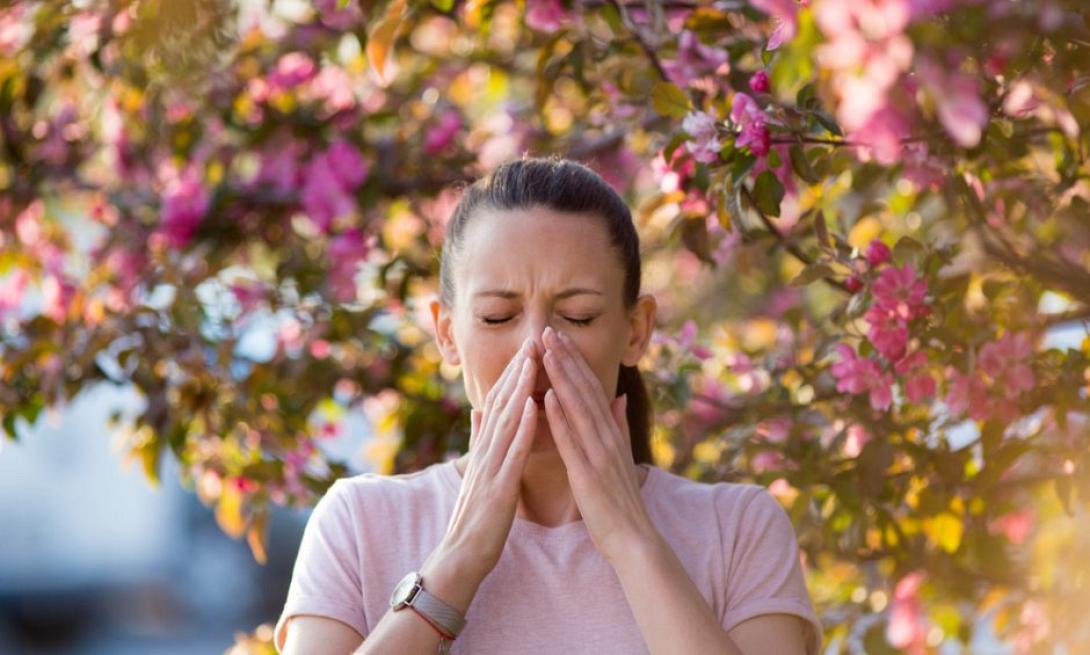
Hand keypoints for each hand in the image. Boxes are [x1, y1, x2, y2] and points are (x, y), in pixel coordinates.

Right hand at [436, 336, 539, 582]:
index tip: (528, 347)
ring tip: (533, 359)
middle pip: (502, 403)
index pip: (500, 403)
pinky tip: (533, 404)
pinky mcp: (499, 487)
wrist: (461, 556)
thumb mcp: (478, 472)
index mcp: (485, 448)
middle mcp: (485, 452)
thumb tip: (478, 410)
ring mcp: (490, 468)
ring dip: (520, 387)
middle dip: (517, 370)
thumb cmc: (476, 517)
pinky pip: (512, 452)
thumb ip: (479, 440)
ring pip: (506, 420)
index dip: (513, 374)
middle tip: (532, 339)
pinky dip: (522, 426)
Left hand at [540, 325, 657, 562]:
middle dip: (565, 358)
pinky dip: (560, 417)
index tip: (558, 337)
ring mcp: (599, 453)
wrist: (633, 539)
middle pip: (584, 390)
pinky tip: (547, 396)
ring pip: (578, 407)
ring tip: (546, 351)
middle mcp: (607, 437)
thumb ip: (619, 425)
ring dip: (561, 377)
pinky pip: (572, 440)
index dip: (574, 361)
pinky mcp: (587, 473)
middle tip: (547, 330)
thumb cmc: (620, 501)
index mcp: (611, 433)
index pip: (590, 389)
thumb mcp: (621, 456)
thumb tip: (617, 397)